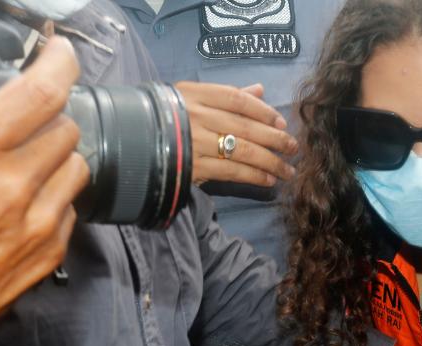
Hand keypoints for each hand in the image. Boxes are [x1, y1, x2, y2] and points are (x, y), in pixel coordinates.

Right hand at [0, 36, 87, 345]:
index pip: (40, 93)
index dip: (59, 64)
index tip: (61, 54)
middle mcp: (12, 185)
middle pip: (66, 129)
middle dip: (50, 120)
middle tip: (28, 123)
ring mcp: (36, 223)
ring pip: (78, 167)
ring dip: (58, 158)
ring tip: (28, 164)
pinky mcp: (48, 253)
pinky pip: (70, 208)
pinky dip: (55, 198)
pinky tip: (25, 204)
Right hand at [175, 81, 297, 187]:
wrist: (127, 142)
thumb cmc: (166, 117)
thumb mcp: (191, 98)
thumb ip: (228, 95)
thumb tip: (260, 90)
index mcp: (194, 94)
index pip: (237, 99)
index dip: (264, 111)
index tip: (282, 122)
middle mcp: (195, 116)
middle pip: (246, 127)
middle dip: (275, 139)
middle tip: (294, 148)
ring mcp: (194, 142)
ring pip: (243, 151)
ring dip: (271, 163)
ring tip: (288, 171)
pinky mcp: (193, 167)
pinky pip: (232, 171)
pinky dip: (254, 176)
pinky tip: (269, 180)